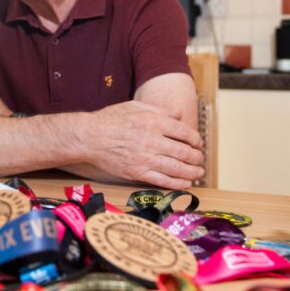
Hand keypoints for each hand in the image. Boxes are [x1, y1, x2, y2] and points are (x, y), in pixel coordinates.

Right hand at [75, 101, 203, 189]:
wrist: (89, 137)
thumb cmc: (110, 119)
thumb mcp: (135, 106)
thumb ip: (160, 110)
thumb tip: (179, 115)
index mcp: (153, 122)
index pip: (184, 133)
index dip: (196, 140)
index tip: (197, 143)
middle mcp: (152, 141)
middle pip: (184, 152)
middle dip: (196, 158)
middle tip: (199, 159)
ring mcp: (145, 159)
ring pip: (177, 169)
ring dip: (192, 173)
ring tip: (198, 173)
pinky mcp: (137, 172)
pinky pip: (162, 181)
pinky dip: (177, 184)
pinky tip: (185, 184)